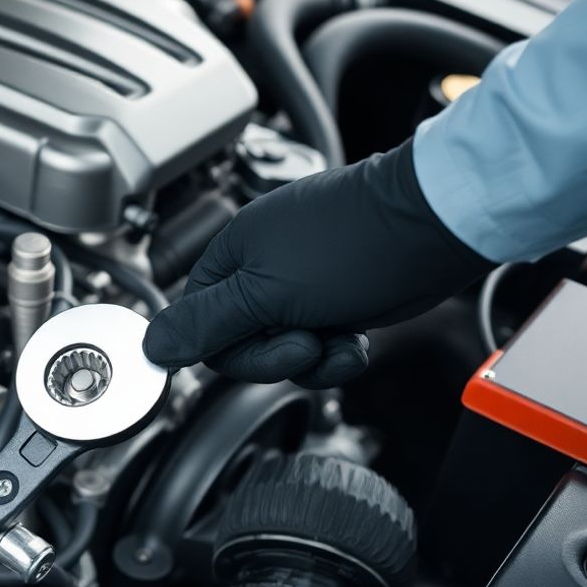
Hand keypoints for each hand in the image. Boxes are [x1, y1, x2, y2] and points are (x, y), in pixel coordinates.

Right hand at [143, 139, 492, 387]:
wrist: (436, 228)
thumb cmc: (356, 244)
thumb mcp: (265, 294)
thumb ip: (205, 324)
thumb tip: (150, 346)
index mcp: (233, 254)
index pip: (200, 324)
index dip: (229, 350)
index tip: (261, 352)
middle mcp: (263, 266)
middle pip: (242, 342)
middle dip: (277, 356)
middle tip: (307, 342)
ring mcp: (302, 282)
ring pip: (282, 347)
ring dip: (313, 358)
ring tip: (339, 338)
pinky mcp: (337, 297)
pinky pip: (318, 343)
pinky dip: (337, 352)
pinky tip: (356, 338)